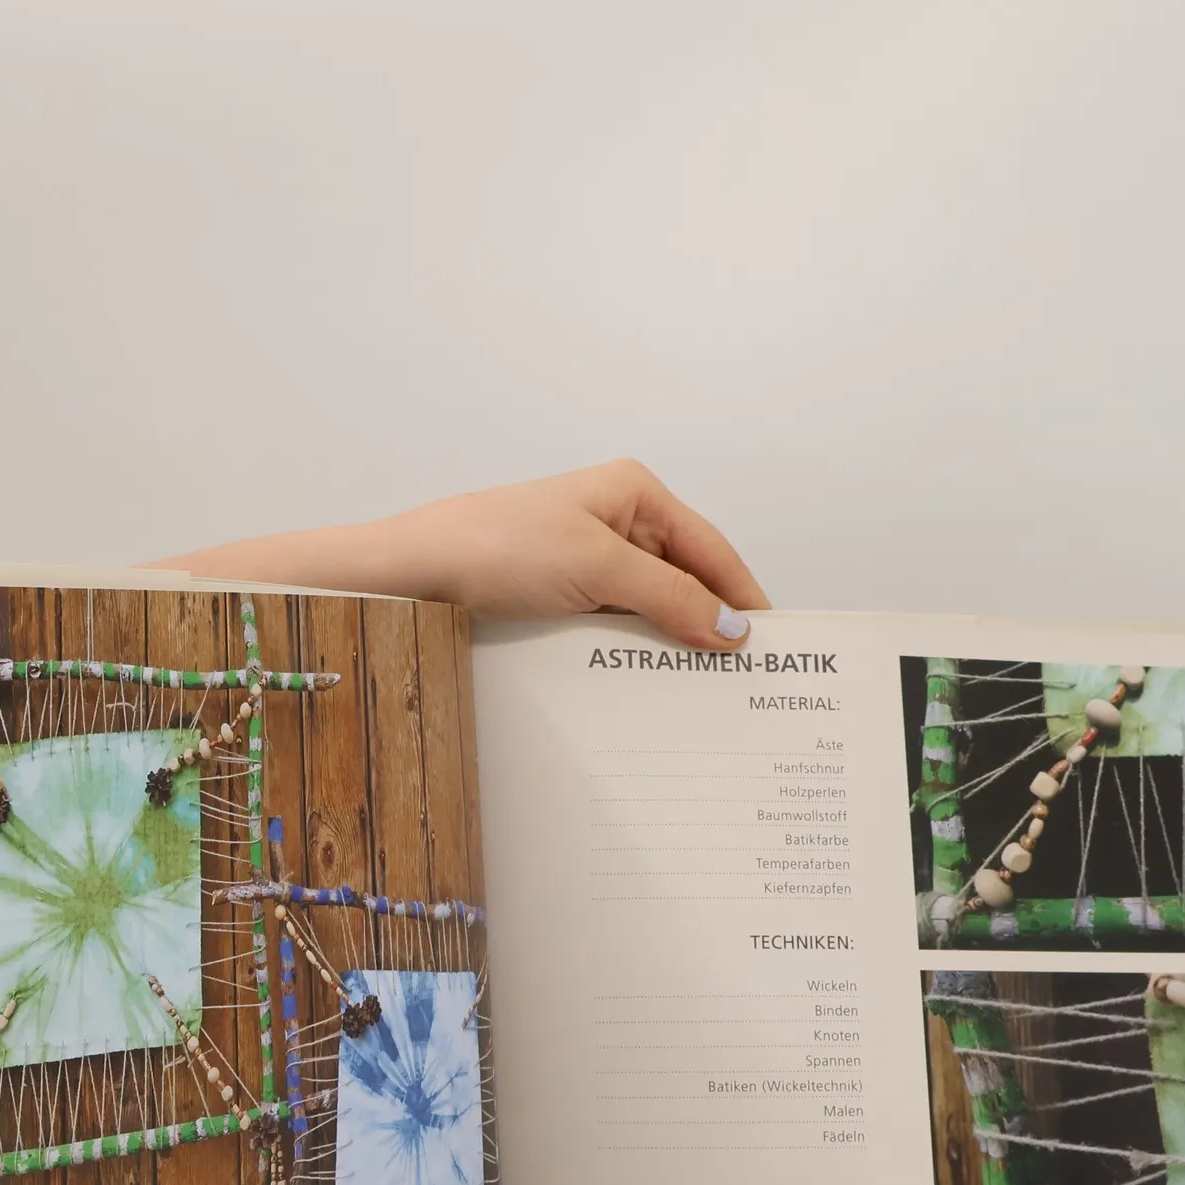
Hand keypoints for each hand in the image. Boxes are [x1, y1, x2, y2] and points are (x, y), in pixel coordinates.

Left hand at [166, 461, 769, 649]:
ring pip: (649, 608)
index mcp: (633, 492)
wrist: (412, 574)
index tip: (773, 643)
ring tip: (701, 691)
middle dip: (711, 624)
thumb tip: (733, 628)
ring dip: (670, 644)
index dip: (744, 595)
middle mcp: (614, 520)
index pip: (711, 549)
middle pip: (684, 579)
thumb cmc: (496, 548)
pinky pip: (613, 625)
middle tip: (743, 678)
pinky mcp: (558, 594)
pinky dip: (633, 652)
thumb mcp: (599, 570)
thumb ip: (671, 598)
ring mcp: (585, 558)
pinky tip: (646, 685)